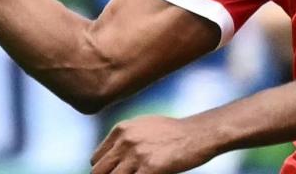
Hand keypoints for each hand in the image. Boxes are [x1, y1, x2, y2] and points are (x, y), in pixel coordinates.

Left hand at [91, 115, 217, 173]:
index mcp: (121, 129)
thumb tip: (112, 157)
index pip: (96, 160)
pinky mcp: (149, 168)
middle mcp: (125, 140)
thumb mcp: (145, 126)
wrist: (199, 134)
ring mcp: (136, 154)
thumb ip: (126, 138)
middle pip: (99, 172)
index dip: (105, 171)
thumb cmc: (175, 133)